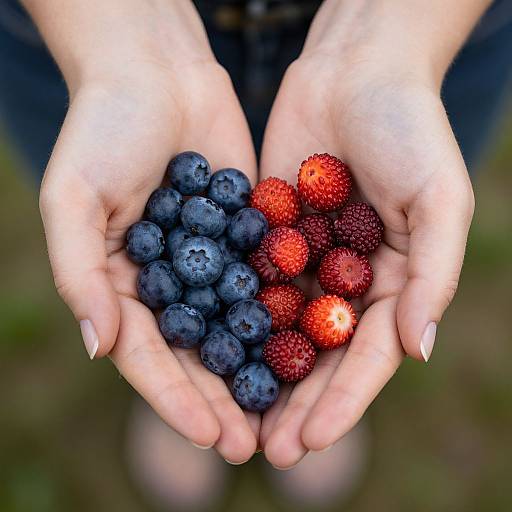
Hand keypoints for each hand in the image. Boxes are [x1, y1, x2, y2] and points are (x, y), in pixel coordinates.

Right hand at [35, 1, 258, 462]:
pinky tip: (311, 345)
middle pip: (200, 353)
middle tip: (257, 444)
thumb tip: (99, 346)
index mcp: (125, 285)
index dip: (177, 399)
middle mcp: (172, 282)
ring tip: (289, 412)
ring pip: (239, 327)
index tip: (212, 435)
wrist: (155, 73)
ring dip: (261, 369)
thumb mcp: (74, 198)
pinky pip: (267, 279)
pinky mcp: (249, 233)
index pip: (152, 356)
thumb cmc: (102, 130)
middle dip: (225, 400)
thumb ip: (81, 274)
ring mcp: (214, 260)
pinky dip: (285, 313)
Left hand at [259, 0, 480, 467]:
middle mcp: (346, 280)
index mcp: (392, 282)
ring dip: (258, 374)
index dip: (342, 401)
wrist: (355, 72)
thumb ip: (432, 276)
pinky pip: (247, 283)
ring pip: (279, 330)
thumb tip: (418, 350)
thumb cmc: (410, 129)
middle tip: (268, 450)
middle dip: (295, 402)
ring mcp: (303, 260)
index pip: (365, 355)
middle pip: (318, 355)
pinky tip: (210, 352)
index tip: (312, 440)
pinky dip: (231, 318)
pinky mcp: (266, 235)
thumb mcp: (440, 200)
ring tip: (235, 419)